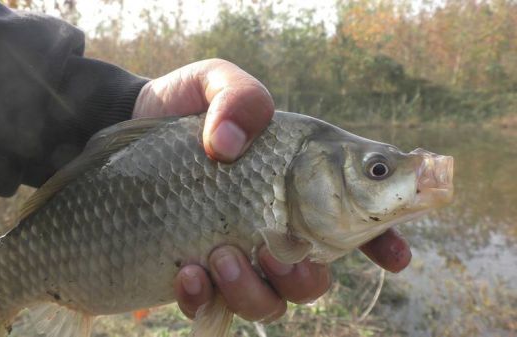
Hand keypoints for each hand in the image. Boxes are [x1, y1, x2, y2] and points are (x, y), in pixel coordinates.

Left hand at [132, 59, 411, 321]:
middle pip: (314, 276)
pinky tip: (185, 272)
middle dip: (304, 277)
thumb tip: (230, 146)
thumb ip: (238, 97)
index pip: (354, 215)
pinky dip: (204, 300)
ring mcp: (237, 254)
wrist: (128, 130)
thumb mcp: (213, 82)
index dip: (382, 240)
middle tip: (267, 247)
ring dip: (252, 290)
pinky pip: (213, 308)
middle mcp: (275, 224)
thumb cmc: (183, 106)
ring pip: (269, 301)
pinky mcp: (198, 273)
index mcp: (296, 181)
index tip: (395, 258)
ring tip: (219, 255)